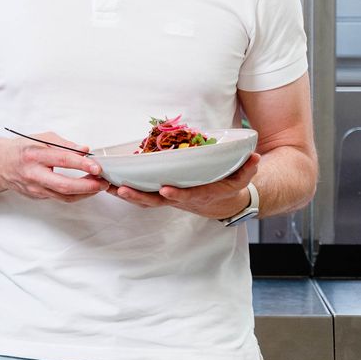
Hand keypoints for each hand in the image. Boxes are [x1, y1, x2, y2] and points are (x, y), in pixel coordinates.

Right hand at [0, 132, 107, 202]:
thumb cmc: (19, 149)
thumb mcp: (40, 138)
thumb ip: (64, 144)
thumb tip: (85, 150)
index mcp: (33, 155)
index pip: (62, 160)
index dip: (82, 164)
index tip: (97, 166)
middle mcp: (33, 174)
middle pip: (64, 185)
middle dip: (87, 186)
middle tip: (103, 182)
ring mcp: (34, 189)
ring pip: (64, 196)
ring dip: (84, 193)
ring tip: (99, 186)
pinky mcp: (37, 196)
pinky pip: (59, 197)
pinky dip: (75, 194)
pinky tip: (85, 189)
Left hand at [106, 153, 260, 218]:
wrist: (221, 203)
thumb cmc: (228, 187)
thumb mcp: (241, 179)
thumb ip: (247, 169)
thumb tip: (255, 156)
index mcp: (198, 196)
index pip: (186, 197)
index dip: (176, 195)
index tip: (166, 190)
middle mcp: (178, 199)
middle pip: (155, 202)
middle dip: (138, 197)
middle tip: (122, 190)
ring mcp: (166, 198)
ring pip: (142, 199)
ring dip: (124, 194)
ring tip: (105, 185)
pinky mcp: (157, 193)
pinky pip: (138, 193)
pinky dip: (123, 188)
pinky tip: (106, 180)